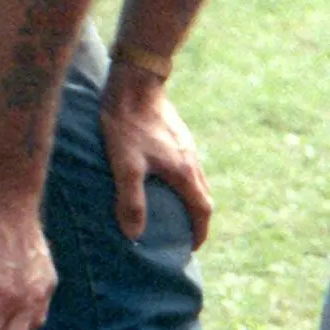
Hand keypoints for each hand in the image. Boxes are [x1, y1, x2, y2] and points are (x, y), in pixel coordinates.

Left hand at [99, 66, 212, 247]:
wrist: (135, 82)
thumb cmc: (127, 125)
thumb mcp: (125, 166)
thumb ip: (131, 201)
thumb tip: (135, 235)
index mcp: (184, 172)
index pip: (202, 209)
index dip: (200, 231)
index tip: (192, 247)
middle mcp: (192, 160)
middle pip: (203, 195)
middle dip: (198, 218)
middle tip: (185, 233)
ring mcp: (186, 145)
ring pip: (196, 179)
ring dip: (191, 198)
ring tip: (175, 209)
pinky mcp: (176, 135)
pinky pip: (187, 165)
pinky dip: (183, 181)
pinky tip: (164, 177)